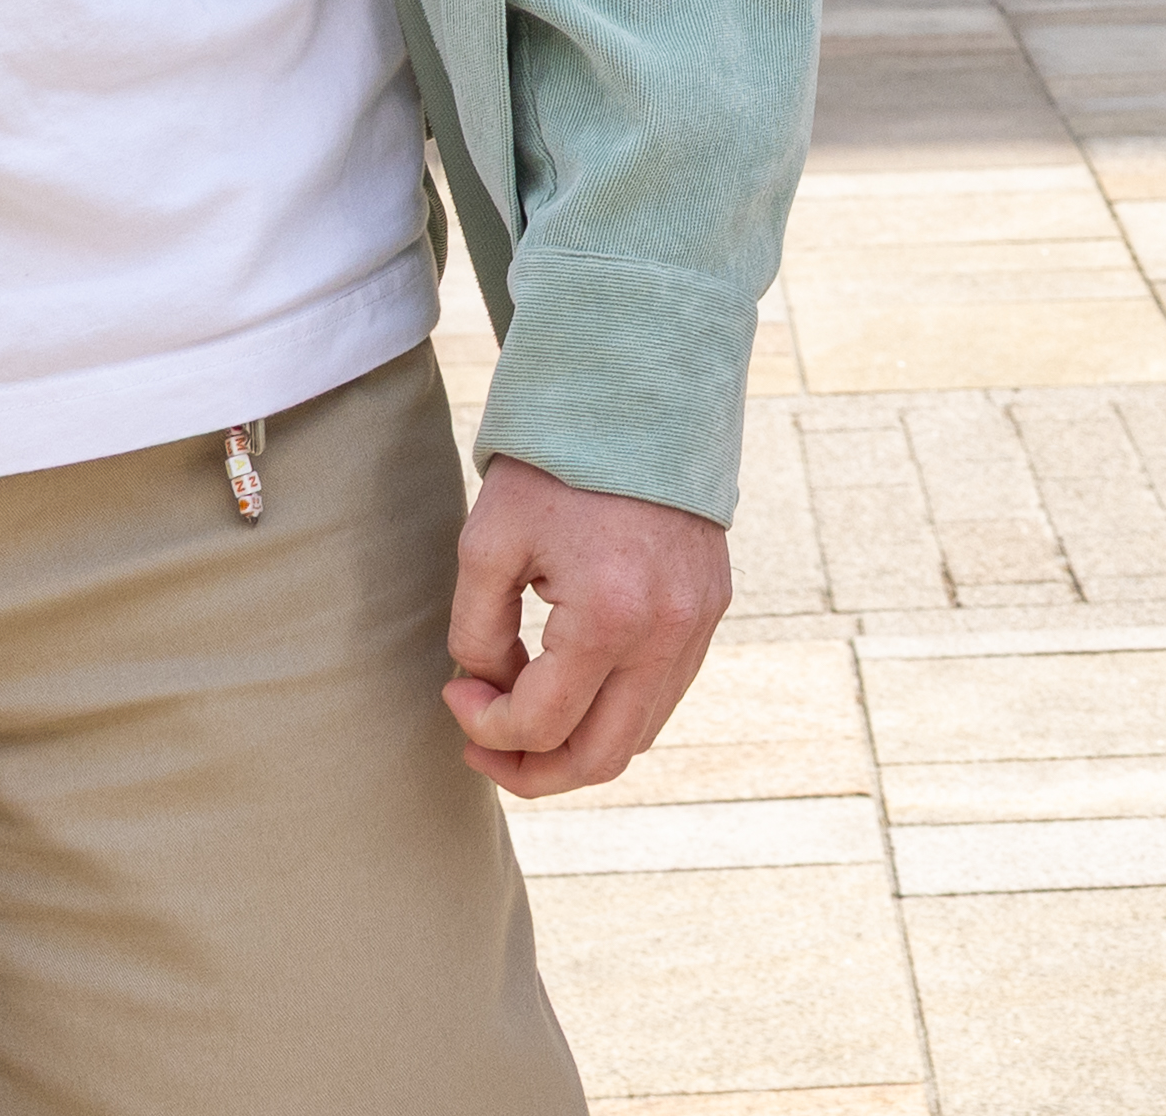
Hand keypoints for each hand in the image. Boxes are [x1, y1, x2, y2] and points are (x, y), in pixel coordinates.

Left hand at [443, 458, 737, 797]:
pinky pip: (664, 695)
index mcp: (611, 617)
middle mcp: (667, 634)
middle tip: (482, 751)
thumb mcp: (488, 542)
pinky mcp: (711, 610)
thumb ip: (478, 632)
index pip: (542, 724)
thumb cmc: (555, 463)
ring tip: (523, 723)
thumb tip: (489, 688)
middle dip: (532, 771)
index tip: (454, 693)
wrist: (639, 393)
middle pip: (601, 758)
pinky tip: (571, 687)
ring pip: (640, 736)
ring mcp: (698, 625)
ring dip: (575, 747)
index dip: (484, 728)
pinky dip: (614, 711)